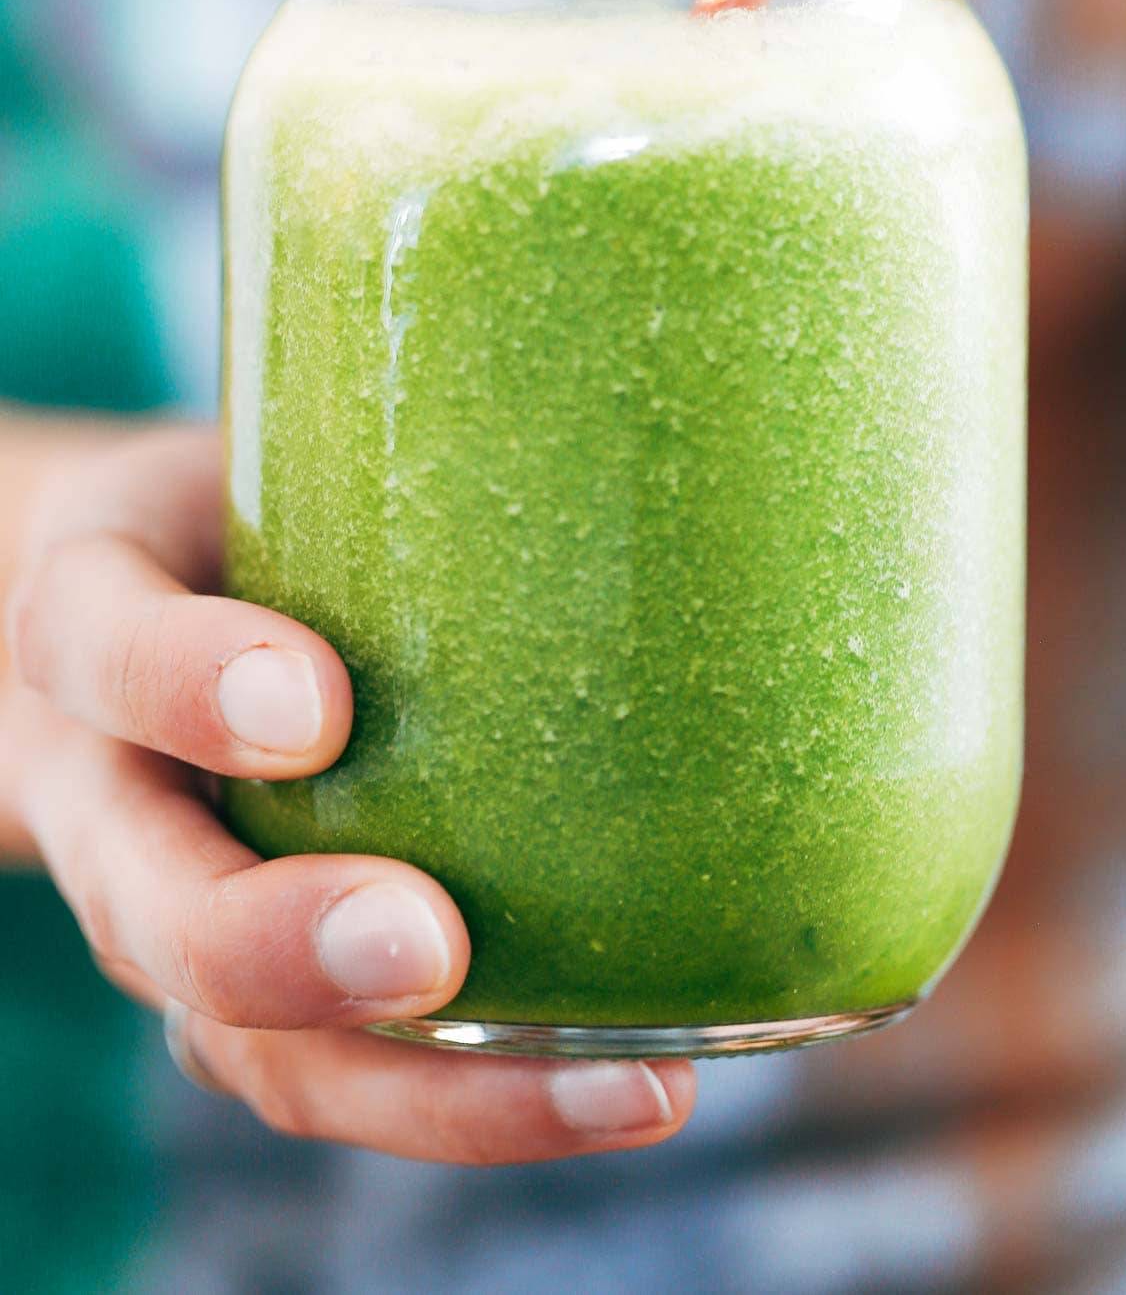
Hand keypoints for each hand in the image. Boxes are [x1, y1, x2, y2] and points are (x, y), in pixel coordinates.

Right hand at [1, 426, 692, 1162]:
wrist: (149, 606)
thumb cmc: (247, 506)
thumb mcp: (270, 448)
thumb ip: (384, 443)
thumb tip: (639, 416)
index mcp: (93, 632)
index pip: (104, 652)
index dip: (189, 687)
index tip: (313, 702)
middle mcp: (120, 800)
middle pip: (153, 913)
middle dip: (278, 949)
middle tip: (422, 942)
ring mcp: (188, 915)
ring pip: (259, 1051)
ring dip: (433, 1092)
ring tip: (624, 1086)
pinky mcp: (273, 987)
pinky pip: (350, 1078)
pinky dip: (484, 1101)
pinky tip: (635, 1087)